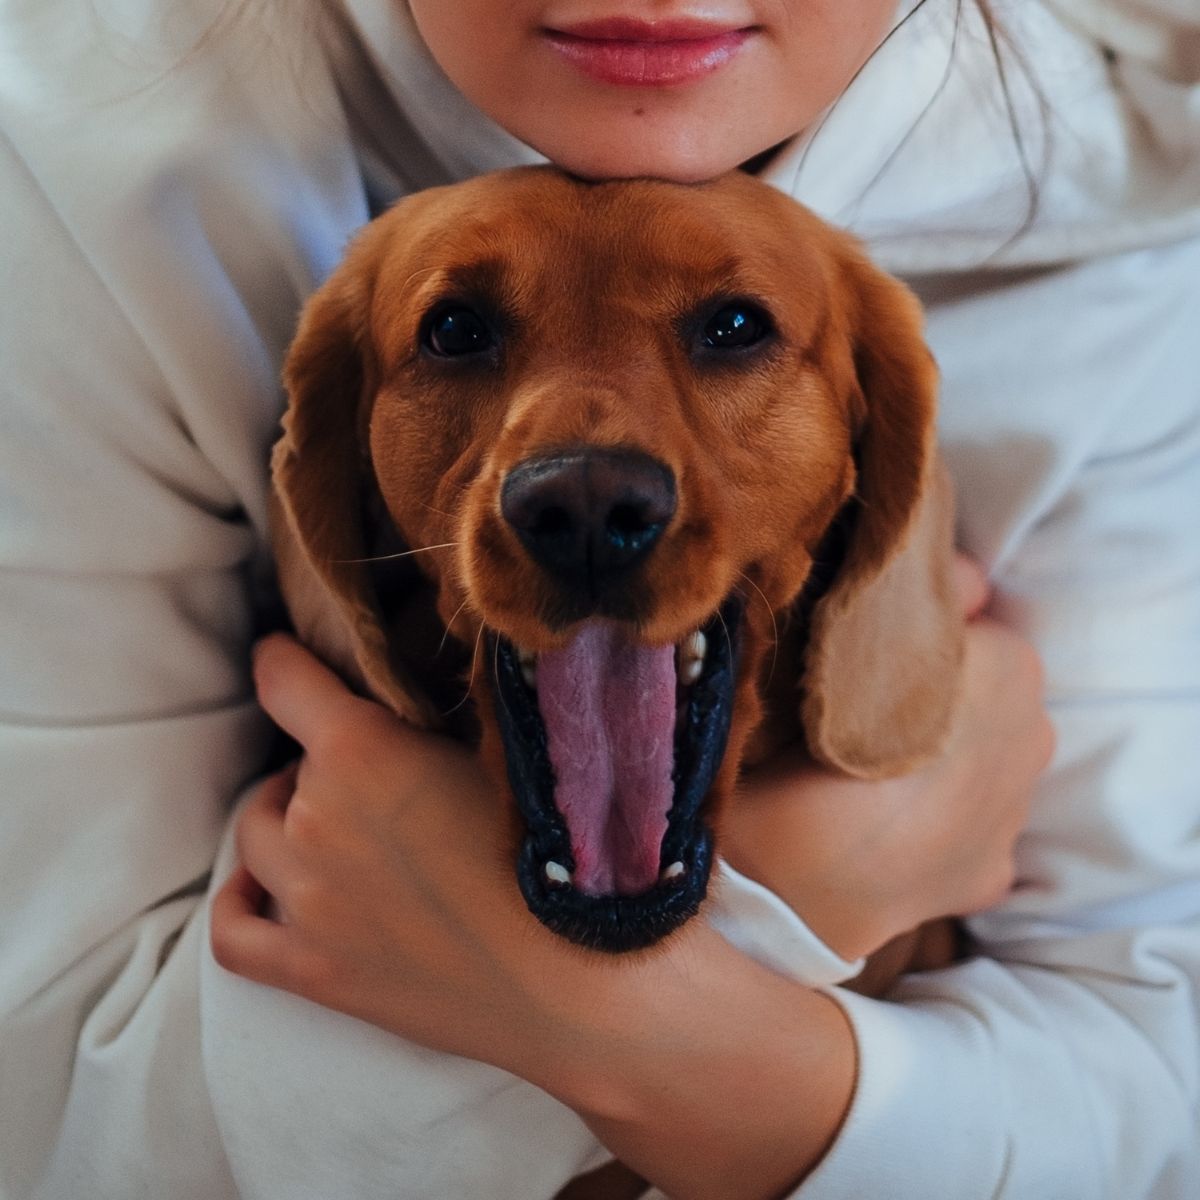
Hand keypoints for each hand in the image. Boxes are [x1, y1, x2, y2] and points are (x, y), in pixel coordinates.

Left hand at [211, 635, 857, 1199]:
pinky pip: (232, 932)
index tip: (291, 654)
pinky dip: (242, 898)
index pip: (283, 678)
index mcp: (363, 749)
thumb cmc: (566, 850)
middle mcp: (318, 821)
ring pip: (258, 833)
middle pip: (288, 765)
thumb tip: (431, 667)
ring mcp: (308, 903)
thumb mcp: (513, 743)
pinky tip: (271, 887)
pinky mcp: (314, 973)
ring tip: (346, 825)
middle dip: (327, 758)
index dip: (288, 659)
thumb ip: (455, 699)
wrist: (587, 980)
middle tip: (388, 772)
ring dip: (293, 817)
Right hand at [723, 556, 1054, 961]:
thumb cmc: (795, 756)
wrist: (781, 893)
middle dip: (942, 690)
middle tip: (863, 705)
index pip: (974, 620)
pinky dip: (941, 816)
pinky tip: (890, 825)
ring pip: (985, 757)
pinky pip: (973, 822)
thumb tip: (962, 577)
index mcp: (1004, 674)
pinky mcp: (990, 876)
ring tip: (871, 767)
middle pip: (990, 691)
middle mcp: (1031, 743)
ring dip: (945, 752)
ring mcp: (1013, 818)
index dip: (918, 627)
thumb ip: (918, 603)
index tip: (865, 645)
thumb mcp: (838, 655)